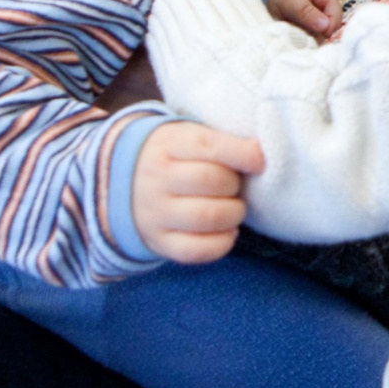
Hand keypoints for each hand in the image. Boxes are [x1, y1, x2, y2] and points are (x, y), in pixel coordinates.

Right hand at [132, 120, 263, 263]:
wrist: (128, 183)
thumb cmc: (178, 157)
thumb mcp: (191, 137)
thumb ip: (224, 142)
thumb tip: (260, 155)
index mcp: (168, 145)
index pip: (208, 146)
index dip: (242, 154)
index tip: (258, 162)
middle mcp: (157, 179)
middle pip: (210, 180)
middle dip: (235, 185)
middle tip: (236, 186)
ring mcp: (155, 213)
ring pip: (206, 217)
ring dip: (233, 214)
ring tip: (234, 209)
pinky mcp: (160, 242)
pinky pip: (196, 250)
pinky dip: (222, 243)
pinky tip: (228, 231)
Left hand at [265, 0, 337, 39]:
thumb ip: (305, 11)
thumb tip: (326, 27)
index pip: (336, 12)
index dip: (330, 27)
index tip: (316, 37)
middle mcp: (321, 4)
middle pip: (329, 24)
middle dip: (317, 34)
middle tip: (298, 37)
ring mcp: (312, 13)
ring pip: (318, 31)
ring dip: (306, 36)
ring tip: (289, 34)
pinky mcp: (303, 21)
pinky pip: (307, 33)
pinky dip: (299, 35)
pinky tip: (288, 34)